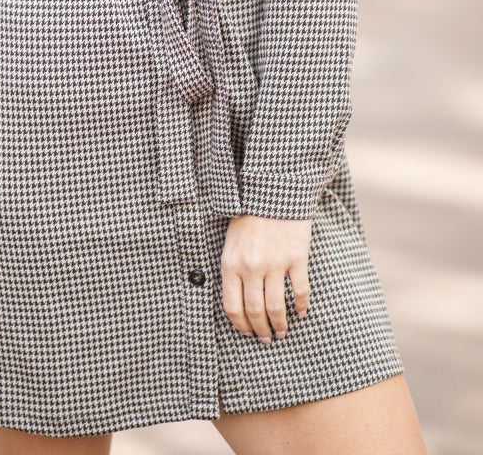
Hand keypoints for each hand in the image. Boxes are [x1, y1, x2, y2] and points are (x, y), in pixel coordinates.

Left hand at [220, 214, 311, 342]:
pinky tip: (301, 313)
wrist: (272, 191)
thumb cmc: (248, 216)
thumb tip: (236, 302)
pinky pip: (299, 290)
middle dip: (261, 331)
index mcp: (230, 263)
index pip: (232, 306)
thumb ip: (232, 269)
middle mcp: (251, 266)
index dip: (240, 325)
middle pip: (255, 311)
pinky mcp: (296, 258)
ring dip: (280, 324)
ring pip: (276, 307)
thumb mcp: (230, 242)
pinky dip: (301, 306)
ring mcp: (274, 263)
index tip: (247, 334)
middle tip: (267, 339)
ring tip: (282, 332)